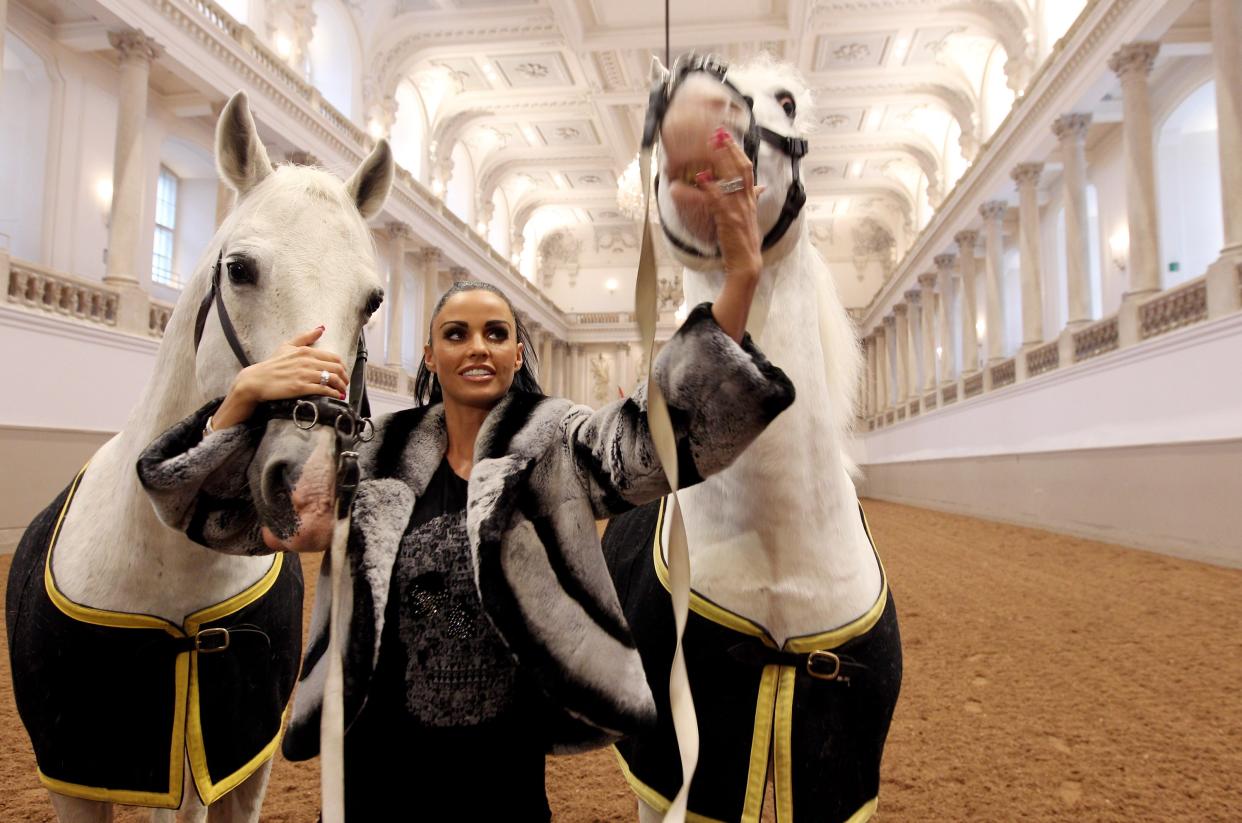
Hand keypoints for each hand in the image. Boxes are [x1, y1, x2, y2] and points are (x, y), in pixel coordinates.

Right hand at [210, 326, 349, 429]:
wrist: (257, 380)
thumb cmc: (272, 364)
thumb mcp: (287, 346)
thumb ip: (305, 337)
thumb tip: (321, 328)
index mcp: (306, 351)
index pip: (334, 358)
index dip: (343, 367)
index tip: (343, 374)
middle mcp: (307, 361)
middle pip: (336, 368)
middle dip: (345, 378)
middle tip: (345, 385)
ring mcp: (304, 374)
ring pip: (332, 379)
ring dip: (341, 386)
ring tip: (342, 392)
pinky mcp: (300, 387)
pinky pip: (323, 389)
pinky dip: (332, 393)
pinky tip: (335, 396)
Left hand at [696, 129, 762, 341]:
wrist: (747, 263)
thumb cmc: (745, 242)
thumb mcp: (751, 218)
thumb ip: (754, 200)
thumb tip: (761, 187)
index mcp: (751, 199)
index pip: (748, 169)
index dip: (738, 151)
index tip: (727, 138)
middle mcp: (747, 201)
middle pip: (742, 168)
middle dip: (730, 149)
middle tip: (718, 133)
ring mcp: (739, 209)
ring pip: (731, 178)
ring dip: (720, 160)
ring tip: (710, 146)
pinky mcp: (729, 219)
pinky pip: (718, 199)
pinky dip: (710, 186)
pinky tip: (701, 177)